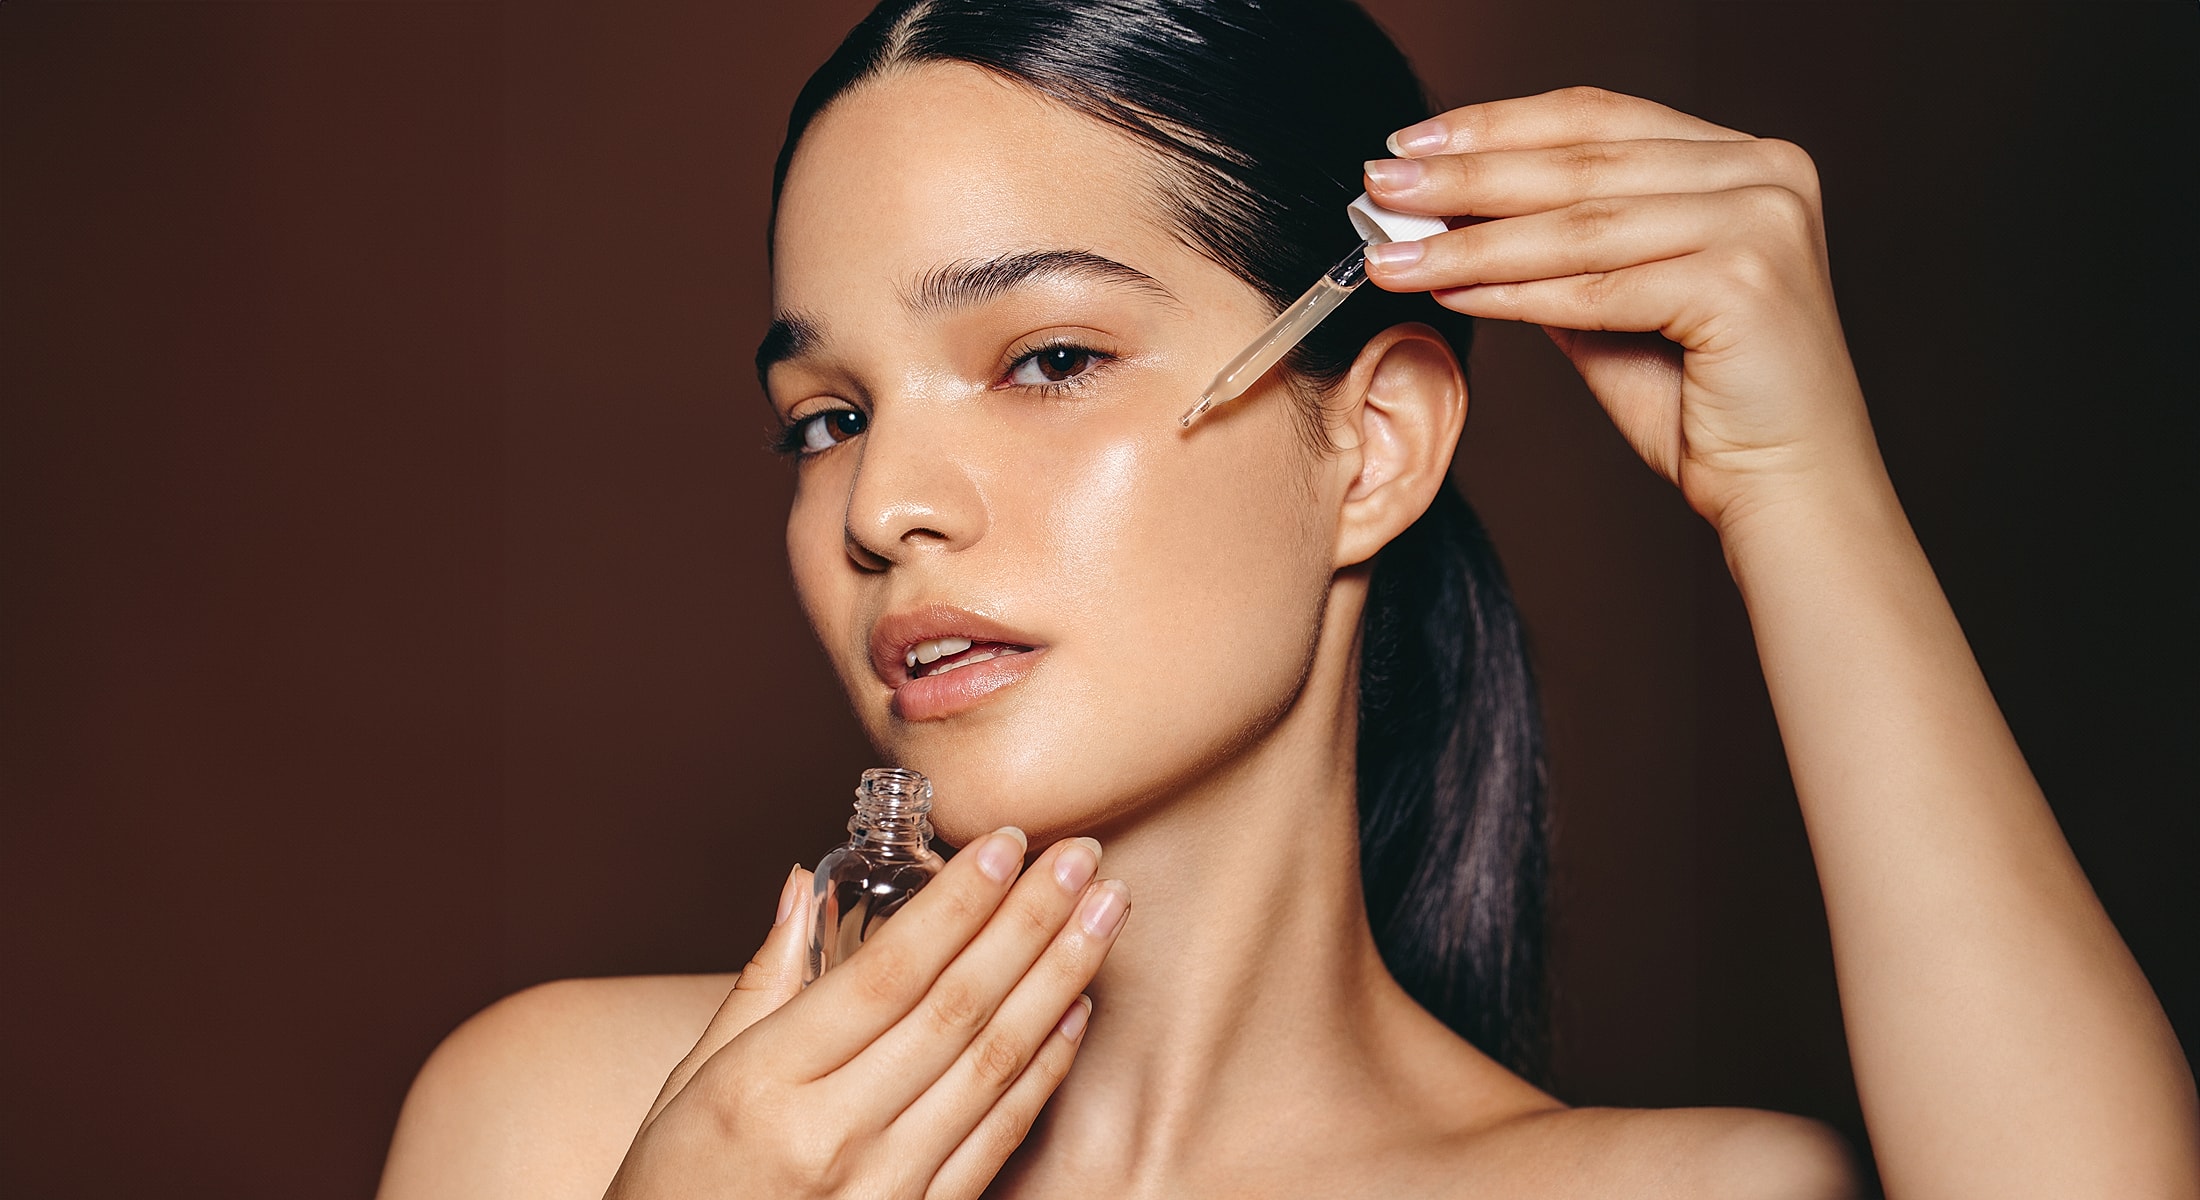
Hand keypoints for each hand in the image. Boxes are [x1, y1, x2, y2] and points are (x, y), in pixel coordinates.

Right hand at [604, 830, 1126, 1198]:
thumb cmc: (677, 1191)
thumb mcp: (687, 1084)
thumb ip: (761, 983)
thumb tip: (807, 885)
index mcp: (761, 1086)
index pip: (884, 974)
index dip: (956, 904)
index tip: (1005, 841)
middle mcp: (830, 1137)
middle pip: (954, 1009)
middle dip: (1029, 922)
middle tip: (1082, 855)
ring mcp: (883, 1190)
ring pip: (992, 1065)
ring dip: (1059, 981)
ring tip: (1106, 913)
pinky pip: (999, 1138)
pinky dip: (1047, 1069)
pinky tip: (1079, 1010)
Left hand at [1361, 86, 1880, 531]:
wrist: (1788, 490)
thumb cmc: (1706, 406)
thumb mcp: (1619, 305)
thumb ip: (1560, 252)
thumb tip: (1453, 215)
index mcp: (1743, 159)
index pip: (1599, 117)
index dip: (1497, 125)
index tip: (1411, 141)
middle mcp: (1765, 173)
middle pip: (1582, 160)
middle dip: (1466, 174)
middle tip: (1380, 184)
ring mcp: (1763, 222)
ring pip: (1581, 224)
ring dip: (1471, 238)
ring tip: (1392, 250)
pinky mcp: (1746, 282)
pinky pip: (1600, 285)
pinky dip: (1515, 289)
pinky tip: (1451, 290)